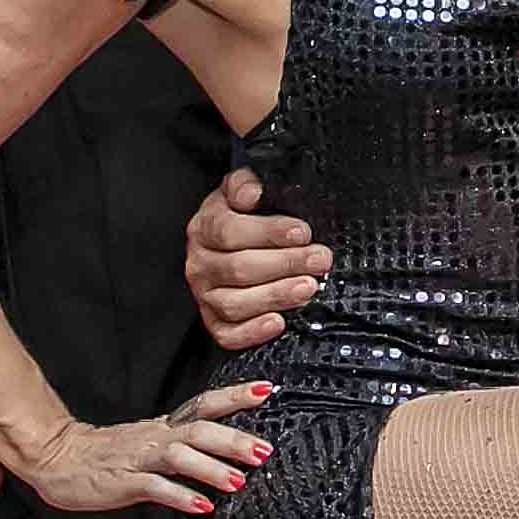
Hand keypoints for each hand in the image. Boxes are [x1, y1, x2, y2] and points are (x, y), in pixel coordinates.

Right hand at [26, 381, 279, 517]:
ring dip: (210, 468)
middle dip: (232, 439)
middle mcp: (155, 437)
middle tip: (264, 450)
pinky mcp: (123, 482)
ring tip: (238, 481)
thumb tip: (226, 453)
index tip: (267, 389)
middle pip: (198, 430)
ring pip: (178, 456)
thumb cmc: (107, 454)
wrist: (58, 458)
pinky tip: (201, 506)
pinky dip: (179, 496)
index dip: (235, 396)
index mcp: (164, 426)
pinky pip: (154, 488)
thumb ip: (183, 445)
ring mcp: (138, 458)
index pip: (205, 404)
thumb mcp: (150, 442)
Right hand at [182, 167, 332, 351]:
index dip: (268, 232)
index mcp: (204, 227)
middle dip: (285, 264)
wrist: (226, 243)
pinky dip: (252, 332)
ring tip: (308, 287)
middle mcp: (200, 263)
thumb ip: (244, 184)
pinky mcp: (213, 320)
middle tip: (318, 259)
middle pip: (238, 268)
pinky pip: (227, 334)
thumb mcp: (241, 192)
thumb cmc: (241, 218)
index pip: (230, 231)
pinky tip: (278, 322)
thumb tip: (252, 192)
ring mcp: (205, 294)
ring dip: (275, 296)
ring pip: (234, 303)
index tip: (302, 232)